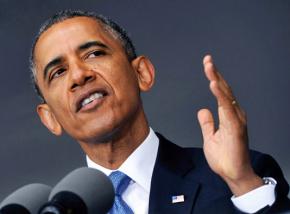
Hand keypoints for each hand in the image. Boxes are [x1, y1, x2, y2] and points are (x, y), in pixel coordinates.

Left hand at [197, 55, 262, 195]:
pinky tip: (213, 84)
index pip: (221, 93)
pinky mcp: (236, 128)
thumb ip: (207, 123)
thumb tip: (202, 110)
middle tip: (207, 60)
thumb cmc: (225, 157)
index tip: (208, 66)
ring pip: (226, 95)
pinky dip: (220, 95)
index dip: (214, 79)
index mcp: (228, 116)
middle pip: (224, 90)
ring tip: (209, 67)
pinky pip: (227, 108)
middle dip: (215, 74)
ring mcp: (236, 120)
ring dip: (217, 80)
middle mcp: (234, 115)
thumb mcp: (211, 137)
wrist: (233, 174)